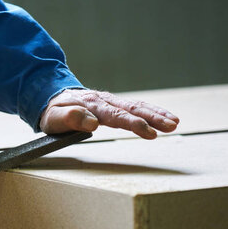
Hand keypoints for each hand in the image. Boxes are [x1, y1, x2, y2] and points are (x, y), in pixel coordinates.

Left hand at [39, 89, 178, 138]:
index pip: (115, 116)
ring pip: (137, 106)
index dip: (132, 124)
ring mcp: (111, 101)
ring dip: (157, 114)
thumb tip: (92, 123)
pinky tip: (166, 117)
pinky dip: (152, 111)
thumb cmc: (53, 112)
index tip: (147, 131)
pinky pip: (136, 106)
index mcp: (91, 105)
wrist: (52, 97)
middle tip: (170, 126)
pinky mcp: (115, 104)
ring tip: (175, 123)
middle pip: (131, 109)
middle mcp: (104, 101)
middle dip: (152, 117)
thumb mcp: (54, 118)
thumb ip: (70, 119)